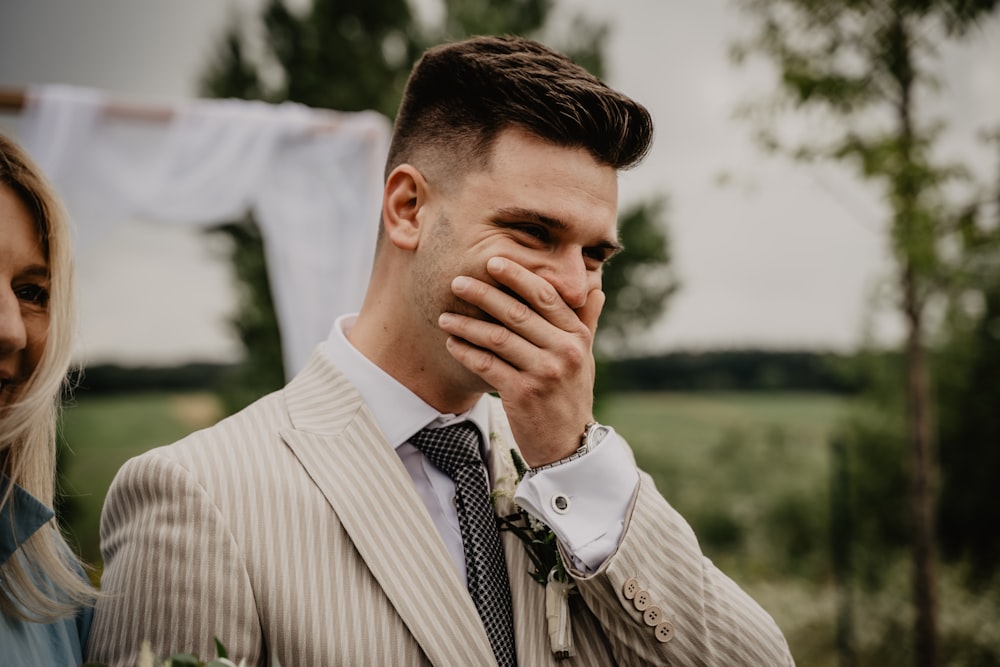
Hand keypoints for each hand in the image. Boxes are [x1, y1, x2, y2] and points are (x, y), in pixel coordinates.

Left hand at [439, 256, 601, 466]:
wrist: (569, 444)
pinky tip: (451, 343)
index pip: (545, 296)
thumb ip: (586, 320)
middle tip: (457, 281)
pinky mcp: (522, 394)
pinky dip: (465, 352)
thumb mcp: (585, 356)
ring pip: (497, 338)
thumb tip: (595, 286)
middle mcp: (564, 351)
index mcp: (577, 336)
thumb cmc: (572, 394)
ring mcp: (544, 373)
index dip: (518, 276)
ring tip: (444, 316)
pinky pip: (486, 365)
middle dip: (483, 293)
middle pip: (516, 312)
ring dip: (467, 324)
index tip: (493, 261)